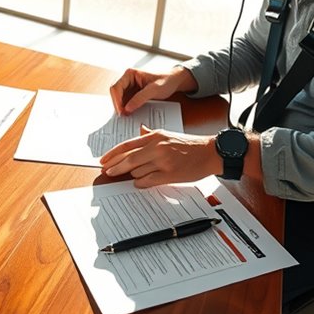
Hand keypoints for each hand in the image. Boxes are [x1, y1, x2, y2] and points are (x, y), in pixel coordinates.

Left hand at [99, 125, 220, 187]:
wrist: (209, 152)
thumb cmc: (189, 145)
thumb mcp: (168, 134)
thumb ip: (151, 134)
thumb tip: (139, 131)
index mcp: (155, 136)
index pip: (127, 145)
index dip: (113, 154)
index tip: (104, 160)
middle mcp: (157, 147)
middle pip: (128, 159)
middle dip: (115, 166)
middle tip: (107, 172)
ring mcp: (163, 161)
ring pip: (137, 171)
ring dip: (132, 175)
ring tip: (133, 175)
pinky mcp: (170, 174)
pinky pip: (148, 180)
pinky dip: (140, 182)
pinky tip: (139, 182)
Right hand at [109, 67, 196, 114]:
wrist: (174, 81)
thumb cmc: (166, 81)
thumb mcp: (154, 90)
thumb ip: (140, 98)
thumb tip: (127, 108)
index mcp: (130, 73)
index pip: (116, 87)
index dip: (116, 101)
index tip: (121, 112)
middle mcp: (127, 79)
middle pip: (115, 93)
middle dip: (118, 105)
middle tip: (123, 117)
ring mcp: (129, 86)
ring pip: (119, 98)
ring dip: (122, 107)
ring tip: (127, 117)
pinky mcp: (133, 93)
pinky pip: (125, 101)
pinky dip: (126, 108)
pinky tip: (130, 114)